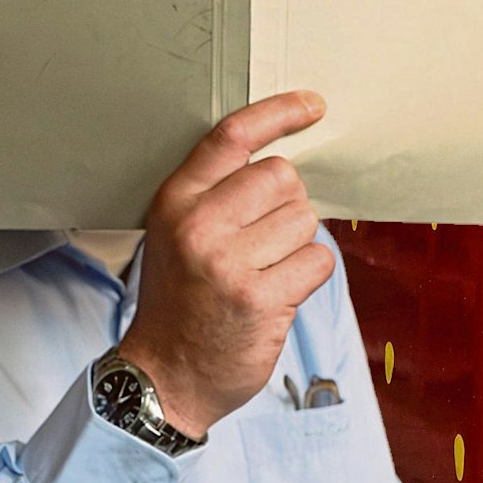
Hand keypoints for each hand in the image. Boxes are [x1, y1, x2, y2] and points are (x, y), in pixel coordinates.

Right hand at [118, 91, 333, 437]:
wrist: (164, 377)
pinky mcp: (260, 298)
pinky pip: (318, 260)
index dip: (279, 113)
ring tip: (263, 273)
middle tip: (263, 243)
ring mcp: (228, 263)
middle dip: (287, 206)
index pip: (232, 136)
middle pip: (283, 177)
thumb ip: (217, 196)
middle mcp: (199, 225)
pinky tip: (277, 294)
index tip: (313, 105)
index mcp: (176, 201)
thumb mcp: (178, 235)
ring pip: (305, 219)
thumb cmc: (181, 301)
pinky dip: (307, 276)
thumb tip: (286, 166)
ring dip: (297, 246)